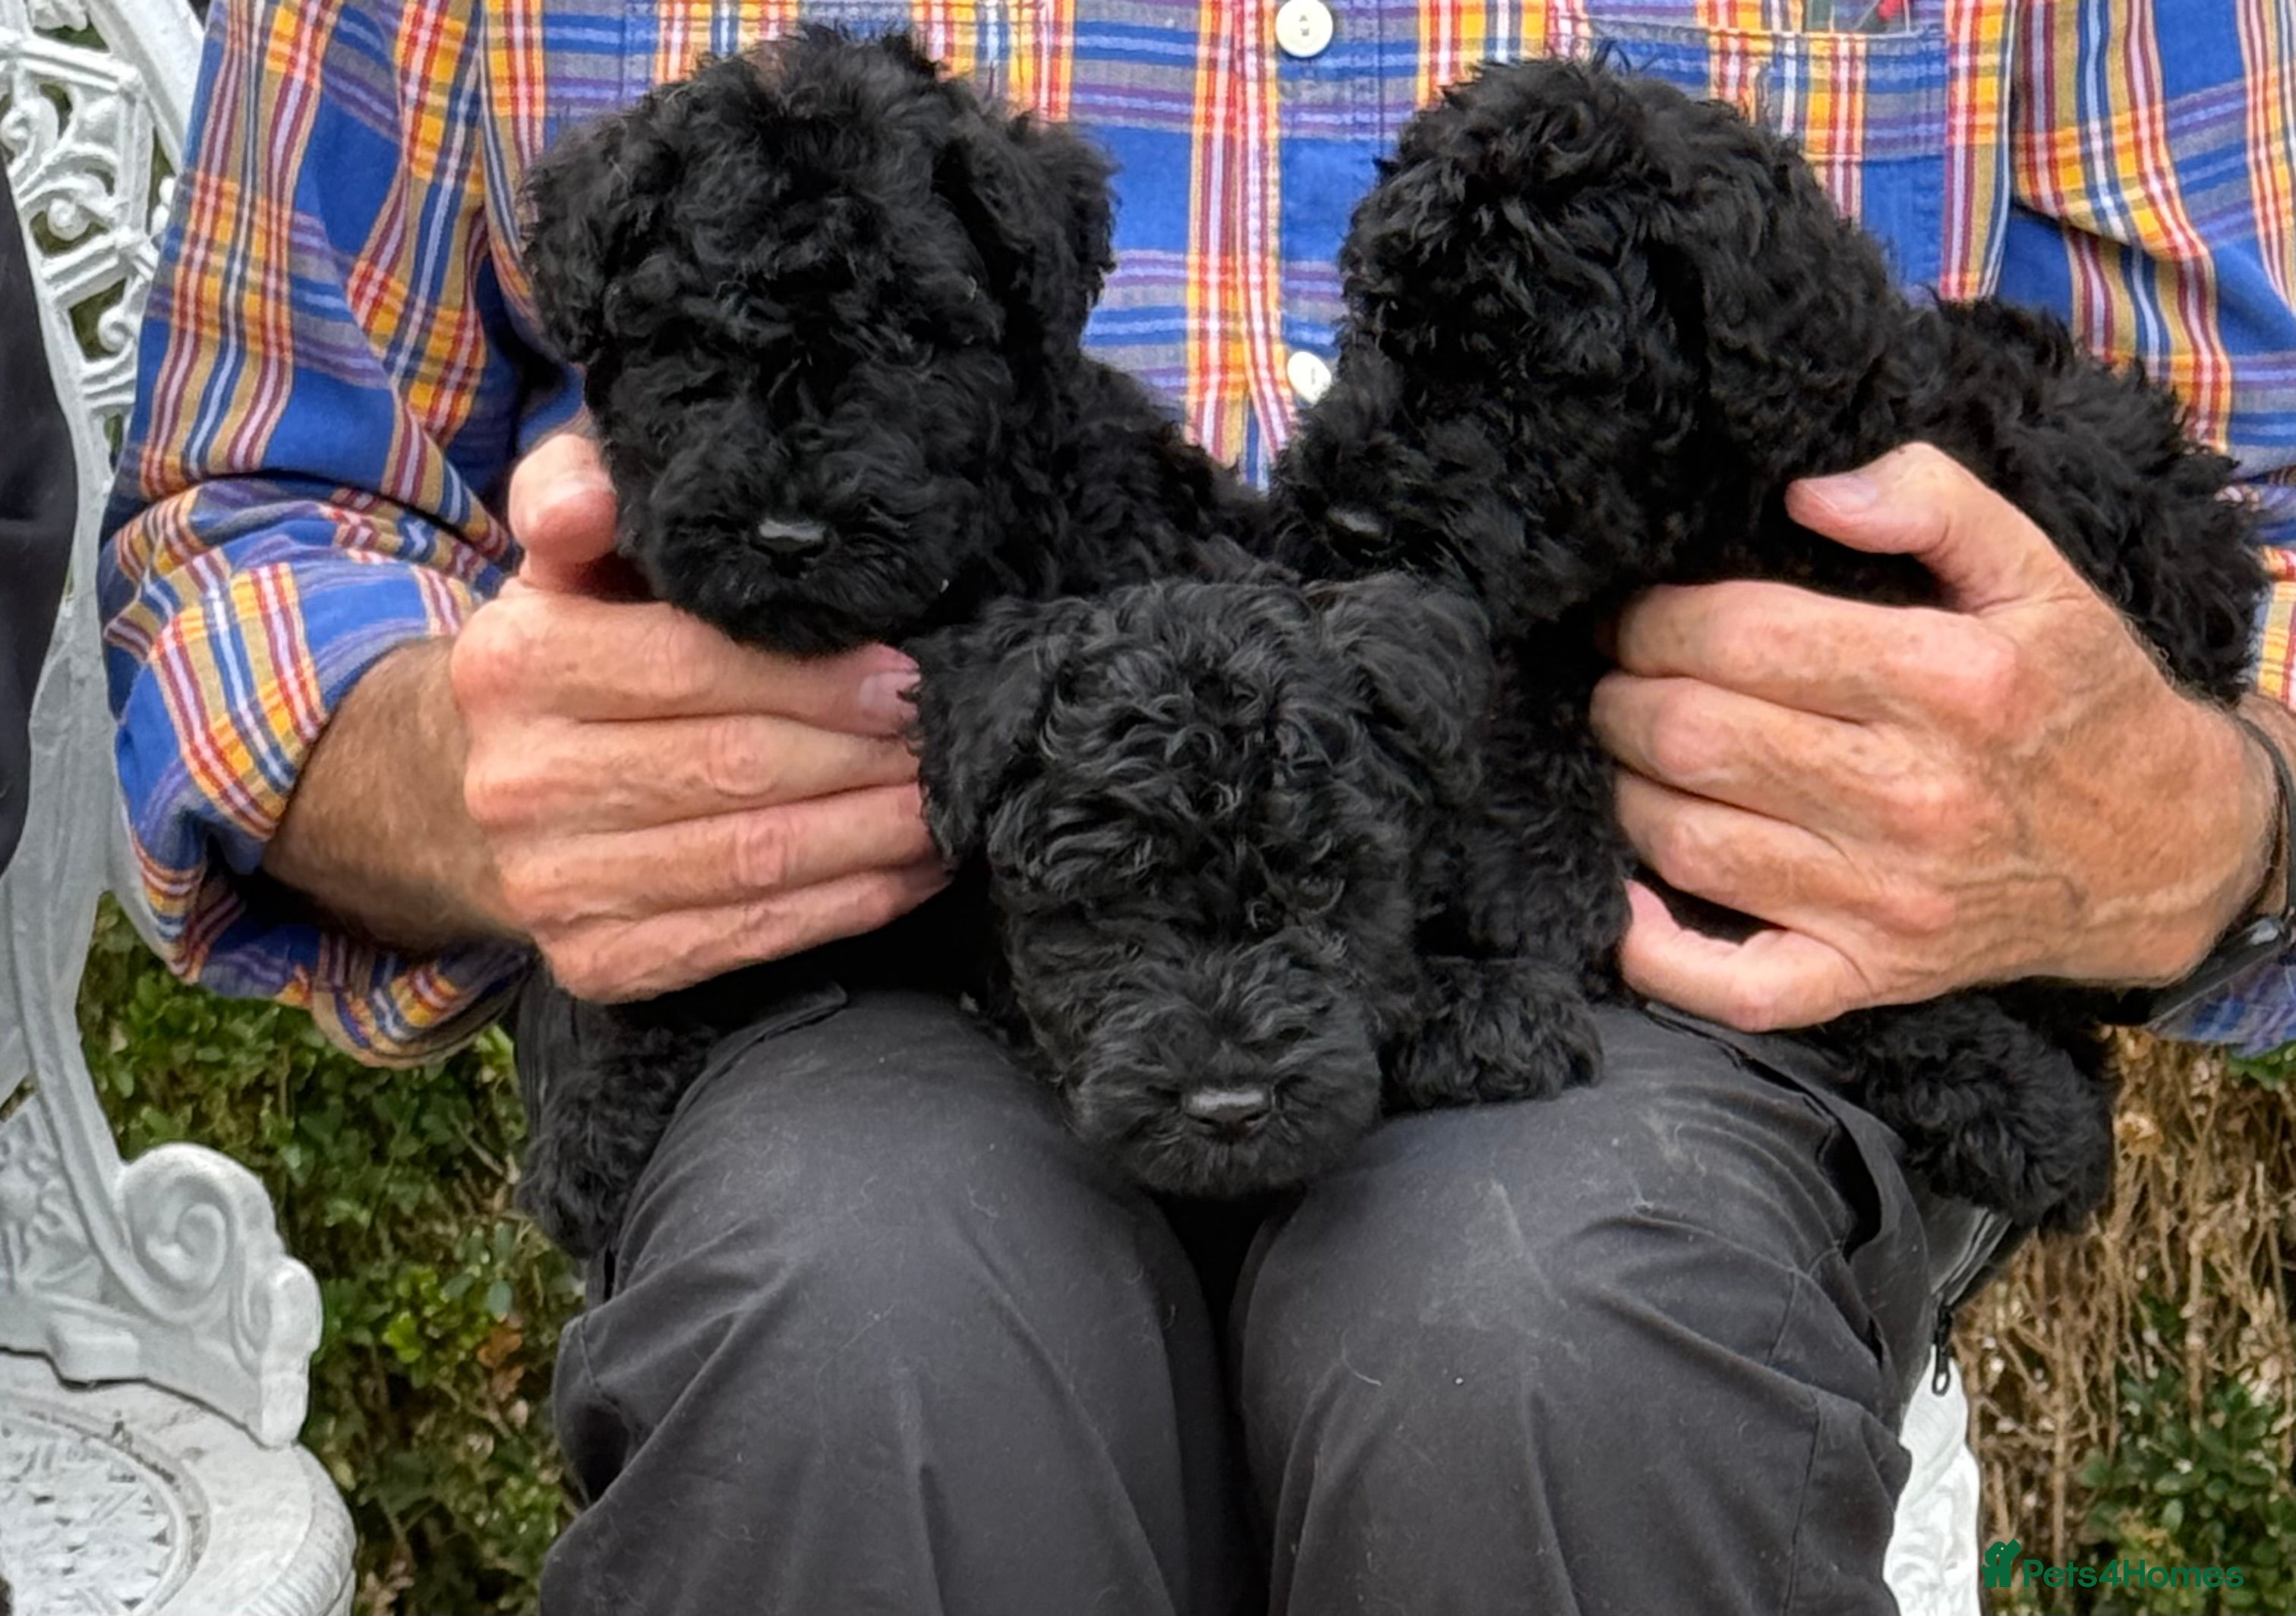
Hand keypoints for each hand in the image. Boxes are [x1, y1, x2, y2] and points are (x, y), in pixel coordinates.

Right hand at [448, 429, 944, 1000]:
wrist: (477, 788)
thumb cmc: (572, 649)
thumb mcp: (567, 557)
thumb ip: (581, 491)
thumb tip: (593, 499)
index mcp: (515, 664)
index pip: (691, 667)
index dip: (814, 676)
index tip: (906, 675)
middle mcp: (519, 783)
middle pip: (736, 770)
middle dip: (863, 755)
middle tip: (949, 737)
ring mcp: (554, 886)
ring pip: (753, 862)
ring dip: (873, 835)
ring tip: (949, 802)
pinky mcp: (597, 964)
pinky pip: (747, 937)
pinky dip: (847, 904)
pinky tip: (911, 870)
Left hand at [1589, 442, 2277, 1031]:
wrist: (2166, 851)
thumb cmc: (2079, 700)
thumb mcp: (2041, 577)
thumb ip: (1936, 504)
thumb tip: (1813, 489)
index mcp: (1947, 682)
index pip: (1743, 638)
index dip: (1656, 619)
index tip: (1633, 614)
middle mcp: (1912, 797)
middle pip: (1695, 738)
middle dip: (1623, 697)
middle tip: (1615, 678)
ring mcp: (1886, 901)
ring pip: (1690, 843)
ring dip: (1624, 790)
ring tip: (1627, 750)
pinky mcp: (1871, 974)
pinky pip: (1737, 987)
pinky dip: (1657, 953)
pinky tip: (1620, 901)